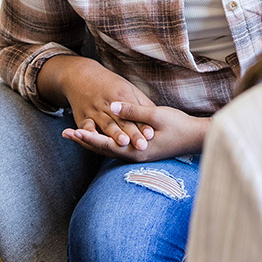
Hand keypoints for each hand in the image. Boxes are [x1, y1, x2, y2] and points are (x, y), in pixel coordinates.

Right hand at [38, 56, 156, 150]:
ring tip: (123, 143)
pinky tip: (93, 139)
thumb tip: (158, 120)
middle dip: (132, 133)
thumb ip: (142, 105)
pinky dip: (88, 132)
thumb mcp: (128, 89)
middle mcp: (109, 104)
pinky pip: (86, 126)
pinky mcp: (83, 117)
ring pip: (107, 124)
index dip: (143, 125)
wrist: (81, 76)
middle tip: (142, 146)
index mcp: (122, 95)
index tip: (151, 135)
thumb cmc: (110, 85)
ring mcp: (95, 110)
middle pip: (123, 122)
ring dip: (114, 134)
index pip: (136, 114)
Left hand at [63, 101, 210, 161]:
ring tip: (77, 135)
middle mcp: (134, 155)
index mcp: (136, 149)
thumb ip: (133, 112)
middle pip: (103, 150)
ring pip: (109, 150)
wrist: (196, 138)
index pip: (106, 144)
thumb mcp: (156, 115)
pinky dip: (105, 143)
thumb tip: (112, 106)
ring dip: (92, 142)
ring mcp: (138, 155)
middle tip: (66, 134)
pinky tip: (98, 139)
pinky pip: (117, 149)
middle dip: (85, 141)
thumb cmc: (179, 126)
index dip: (89, 137)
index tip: (73, 131)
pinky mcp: (141, 151)